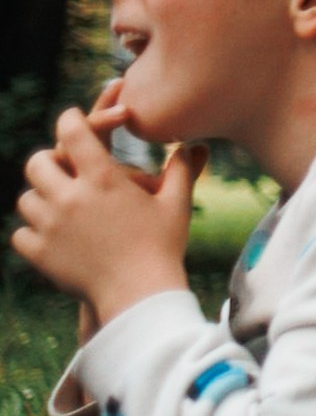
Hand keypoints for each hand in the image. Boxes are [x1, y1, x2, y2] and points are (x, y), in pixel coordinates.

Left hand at [13, 109, 200, 324]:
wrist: (140, 296)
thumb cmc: (163, 248)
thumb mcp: (175, 205)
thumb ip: (182, 171)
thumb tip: (195, 145)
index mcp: (102, 180)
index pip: (74, 132)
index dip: (71, 119)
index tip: (73, 120)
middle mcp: (70, 198)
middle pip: (38, 162)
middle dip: (49, 160)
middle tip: (63, 168)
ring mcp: (50, 226)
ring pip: (27, 198)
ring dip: (41, 198)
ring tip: (60, 206)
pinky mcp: (39, 252)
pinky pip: (20, 233)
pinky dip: (32, 231)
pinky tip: (52, 235)